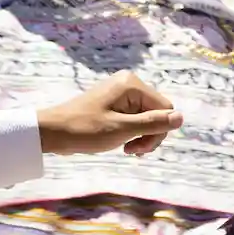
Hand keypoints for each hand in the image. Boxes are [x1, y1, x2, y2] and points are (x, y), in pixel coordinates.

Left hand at [36, 71, 183, 156]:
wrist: (51, 131)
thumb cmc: (84, 130)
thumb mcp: (122, 130)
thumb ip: (153, 124)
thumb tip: (181, 118)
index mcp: (133, 85)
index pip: (166, 109)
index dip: (158, 131)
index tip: (137, 148)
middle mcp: (130, 84)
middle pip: (158, 112)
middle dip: (149, 134)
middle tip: (130, 151)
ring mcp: (122, 92)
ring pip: (148, 117)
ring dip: (141, 136)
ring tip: (125, 148)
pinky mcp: (115, 101)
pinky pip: (135, 117)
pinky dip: (132, 132)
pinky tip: (121, 142)